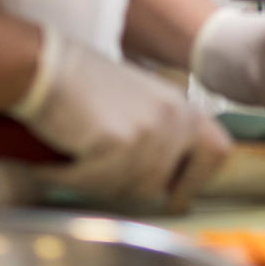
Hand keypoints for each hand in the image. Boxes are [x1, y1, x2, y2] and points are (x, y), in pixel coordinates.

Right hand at [11, 28, 230, 208]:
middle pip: (161, 183)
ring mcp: (149, 132)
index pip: (218, 151)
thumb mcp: (139, 102)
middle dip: (128, 186)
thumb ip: (161, 135)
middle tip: (99, 172)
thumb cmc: (83, 84)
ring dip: (98, 182)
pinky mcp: (119, 144)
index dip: (196, 180)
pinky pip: (99, 183)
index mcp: (182, 107)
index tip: (176, 197)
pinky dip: (75, 178)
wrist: (47, 67)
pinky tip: (61, 160)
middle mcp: (173, 119)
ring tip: (77, 158)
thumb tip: (166, 181)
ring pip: (130, 189)